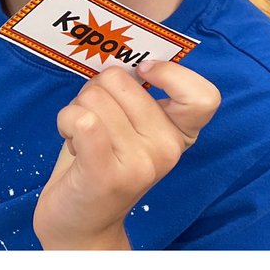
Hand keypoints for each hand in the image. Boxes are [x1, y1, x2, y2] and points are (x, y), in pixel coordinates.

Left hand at [33, 61, 220, 249]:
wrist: (81, 221)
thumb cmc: (99, 156)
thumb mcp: (127, 122)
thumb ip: (132, 90)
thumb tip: (120, 48)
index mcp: (178, 133)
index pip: (204, 96)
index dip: (170, 72)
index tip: (143, 71)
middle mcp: (167, 149)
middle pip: (119, 79)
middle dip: (95, 90)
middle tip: (95, 121)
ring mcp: (141, 164)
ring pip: (92, 96)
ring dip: (76, 109)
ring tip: (84, 137)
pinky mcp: (108, 174)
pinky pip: (81, 119)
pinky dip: (66, 121)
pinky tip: (72, 141)